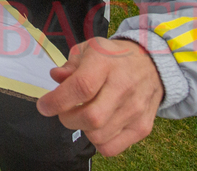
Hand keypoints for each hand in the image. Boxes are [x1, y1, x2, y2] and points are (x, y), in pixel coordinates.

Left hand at [36, 37, 163, 156]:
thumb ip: (70, 65)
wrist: (152, 64)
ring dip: (82, 129)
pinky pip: (112, 148)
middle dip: (67, 119)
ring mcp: (135, 109)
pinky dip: (97, 141)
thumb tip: (56, 77)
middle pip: (91, 118)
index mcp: (105, 63)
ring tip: (83, 115)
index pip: (81, 87)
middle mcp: (123, 87)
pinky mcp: (142, 127)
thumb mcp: (88, 49)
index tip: (44, 106)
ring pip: (99, 136)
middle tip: (64, 111)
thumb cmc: (112, 57)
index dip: (57, 101)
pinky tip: (97, 127)